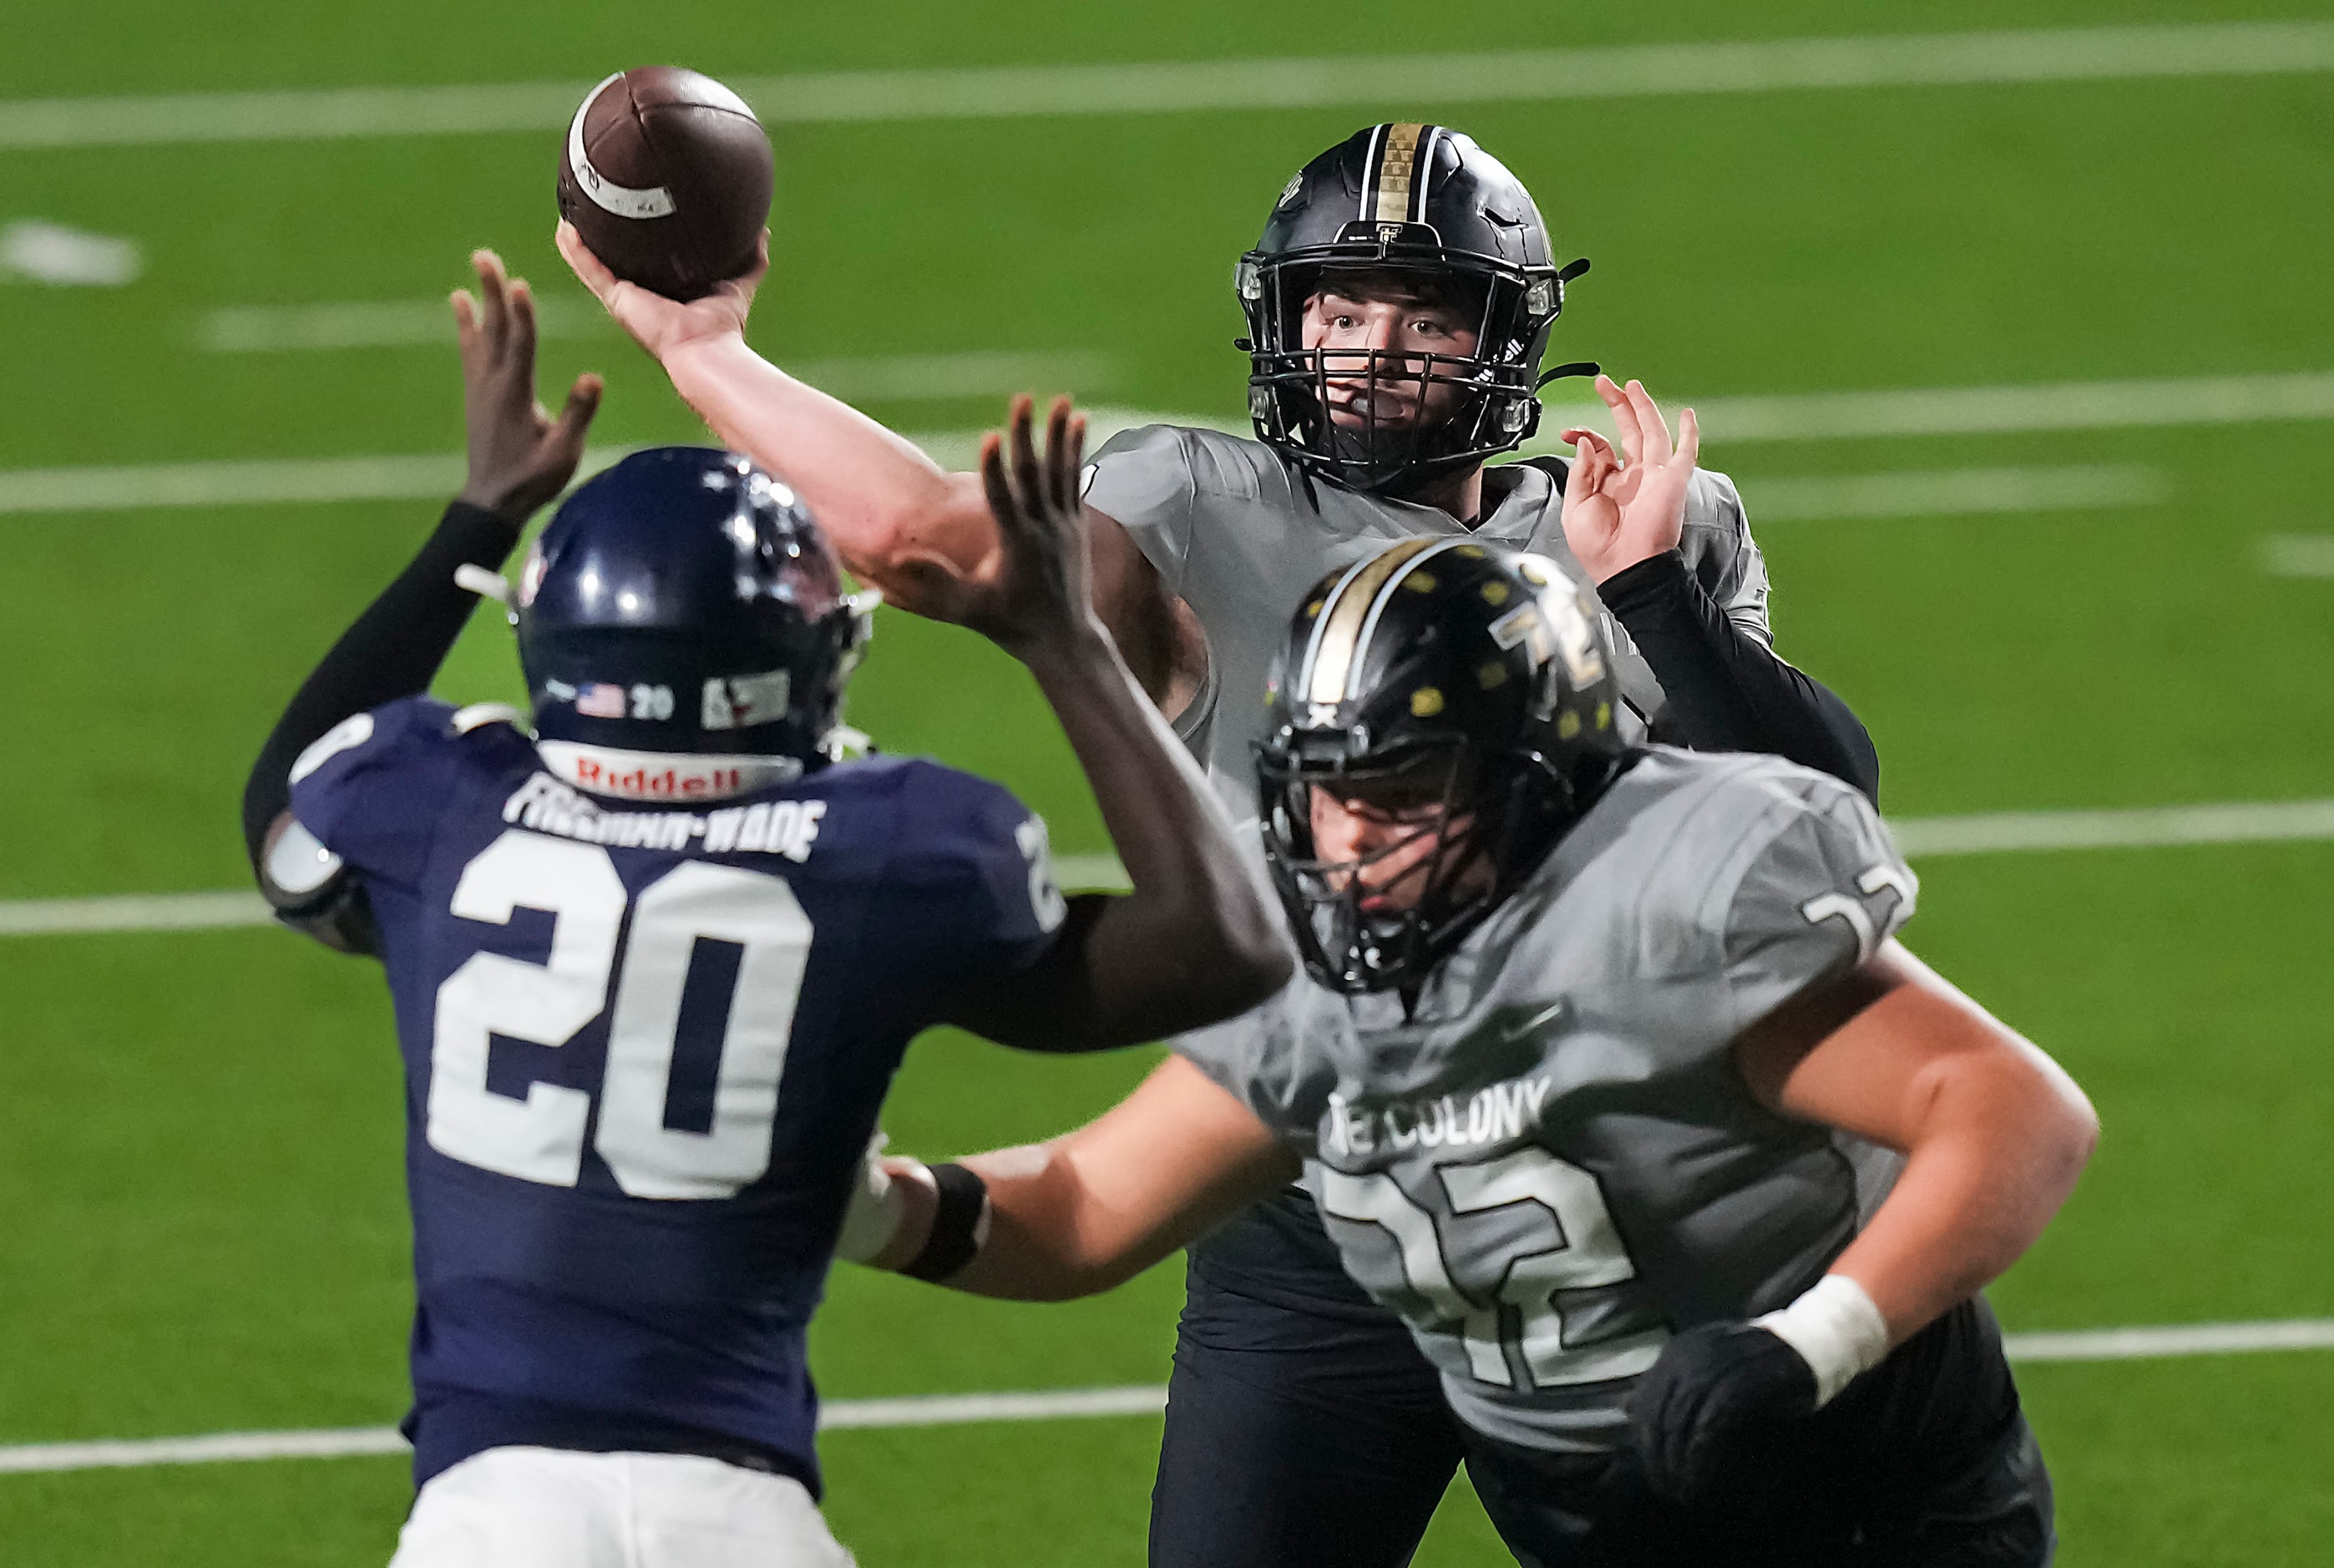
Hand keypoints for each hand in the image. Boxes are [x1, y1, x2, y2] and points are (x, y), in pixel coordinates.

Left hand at [452, 249, 601, 521]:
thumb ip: (577, 415)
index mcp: (516, 396)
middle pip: (495, 330)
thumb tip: (593, 377)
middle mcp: (494, 384)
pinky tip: (462, 306)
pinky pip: (470, 350)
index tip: (517, 283)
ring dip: (478, 302)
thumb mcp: (563, 454)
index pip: (521, 346)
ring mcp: (481, 388)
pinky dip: (467, 325)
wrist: (491, 501)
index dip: (520, 314)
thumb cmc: (533, 480)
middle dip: (492, 292)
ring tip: (473, 273)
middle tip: (484, 257)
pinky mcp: (477, 394)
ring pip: (479, 336)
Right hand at [557, 219, 765, 361]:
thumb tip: (761, 231)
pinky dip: (574, 250)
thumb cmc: (723, 325)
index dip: (636, 240)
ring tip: (567, 213)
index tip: (627, 213)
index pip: (646, 261)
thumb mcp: (739, 281)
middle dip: (601, 237)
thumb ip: (751, 258)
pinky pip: (589, 269)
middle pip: (615, 260)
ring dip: (579, 240)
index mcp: (664, 292)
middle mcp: (640, 295)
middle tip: (591, 206)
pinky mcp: (616, 299)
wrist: (706, 348)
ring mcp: (624, 297)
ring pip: (594, 263)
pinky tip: (563, 229)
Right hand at [906, 395, 1098, 658]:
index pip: (1003, 500)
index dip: (995, 468)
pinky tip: (1079, 420)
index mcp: (1017, 545)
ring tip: (1063, 399)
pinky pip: (1076, 478)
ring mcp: (1064, 524)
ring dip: (1060, 433)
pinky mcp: (1076, 523)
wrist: (1063, 638)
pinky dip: (1075, 450)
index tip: (990, 435)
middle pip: (1034, 474)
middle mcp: (1045, 529)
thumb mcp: (969, 608)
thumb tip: (898, 558)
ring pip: (1062, 470)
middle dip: (1027, 435)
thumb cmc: (1009, 624)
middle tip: (1022, 400)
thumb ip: (935, 581)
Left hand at [1557, 374, 1700, 583]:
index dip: (1585, 434)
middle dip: (1617, 405)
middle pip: (1627, 431)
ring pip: (1651, 432)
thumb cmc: (1600, 549)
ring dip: (1642, 408)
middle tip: (1605, 383)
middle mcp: (1633, 477)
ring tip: (1631, 386)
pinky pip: (1685, 452)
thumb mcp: (1575, 507)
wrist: (1625, 567)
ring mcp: (1654, 476)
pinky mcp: (1673, 480)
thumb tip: (1584, 441)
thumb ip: (1580, 471)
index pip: (1601, 447)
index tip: (1570, 430)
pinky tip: (1686, 415)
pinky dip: (1688, 433)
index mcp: (1609, 484)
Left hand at [1628, 1321, 1816, 1505]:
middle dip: (1657, 1454)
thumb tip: (1628, 1408)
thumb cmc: (1758, 1365)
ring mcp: (1719, 1365)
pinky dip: (1700, 1456)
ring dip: (1676, 1461)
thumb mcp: (1710, 1369)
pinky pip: (1710, 1426)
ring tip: (1680, 1490)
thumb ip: (1674, 1386)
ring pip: (1681, 1420)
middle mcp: (1694, 1352)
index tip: (1649, 1467)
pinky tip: (1699, 1479)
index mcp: (1681, 1349)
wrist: (1812, 1346)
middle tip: (1663, 1487)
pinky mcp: (1745, 1383)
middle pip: (1661, 1411)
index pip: (1646, 1397)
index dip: (1643, 1436)